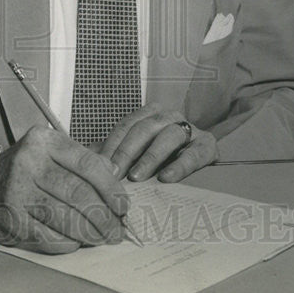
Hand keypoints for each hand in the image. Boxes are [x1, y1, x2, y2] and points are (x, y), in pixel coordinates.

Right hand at [0, 125, 128, 253]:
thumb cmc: (24, 169)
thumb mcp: (51, 153)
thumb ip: (83, 160)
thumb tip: (117, 177)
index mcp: (44, 141)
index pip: (88, 164)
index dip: (111, 188)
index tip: (123, 206)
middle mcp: (28, 162)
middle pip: (79, 193)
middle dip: (104, 216)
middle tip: (116, 230)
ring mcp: (16, 190)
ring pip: (65, 217)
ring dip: (90, 233)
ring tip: (102, 238)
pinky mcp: (9, 218)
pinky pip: (47, 237)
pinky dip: (67, 242)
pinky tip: (76, 241)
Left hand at [98, 104, 218, 182]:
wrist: (200, 166)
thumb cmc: (160, 160)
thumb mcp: (136, 154)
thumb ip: (113, 154)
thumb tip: (85, 160)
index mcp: (150, 114)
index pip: (126, 125)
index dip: (111, 145)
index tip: (99, 166)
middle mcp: (170, 116)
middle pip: (144, 128)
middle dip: (127, 151)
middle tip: (114, 174)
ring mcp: (190, 129)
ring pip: (168, 136)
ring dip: (150, 157)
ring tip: (136, 177)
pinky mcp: (208, 146)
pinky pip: (194, 154)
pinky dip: (180, 166)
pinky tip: (166, 178)